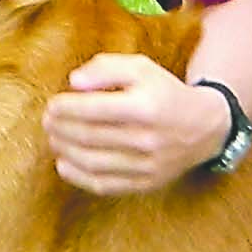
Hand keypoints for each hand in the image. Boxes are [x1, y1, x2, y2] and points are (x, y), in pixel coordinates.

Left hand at [44, 53, 229, 193]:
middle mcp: (147, 138)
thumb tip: (74, 82)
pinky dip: (78, 176)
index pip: (93, 108)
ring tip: (54, 139)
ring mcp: (147, 164)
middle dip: (60, 129)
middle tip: (47, 122)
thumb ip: (106, 68)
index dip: (65, 108)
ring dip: (65, 150)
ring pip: (92, 162)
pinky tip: (65, 162)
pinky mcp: (145, 183)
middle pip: (89, 136)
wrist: (204, 127)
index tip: (52, 105)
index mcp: (146, 105)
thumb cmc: (165, 93)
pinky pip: (104, 184)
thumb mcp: (142, 68)